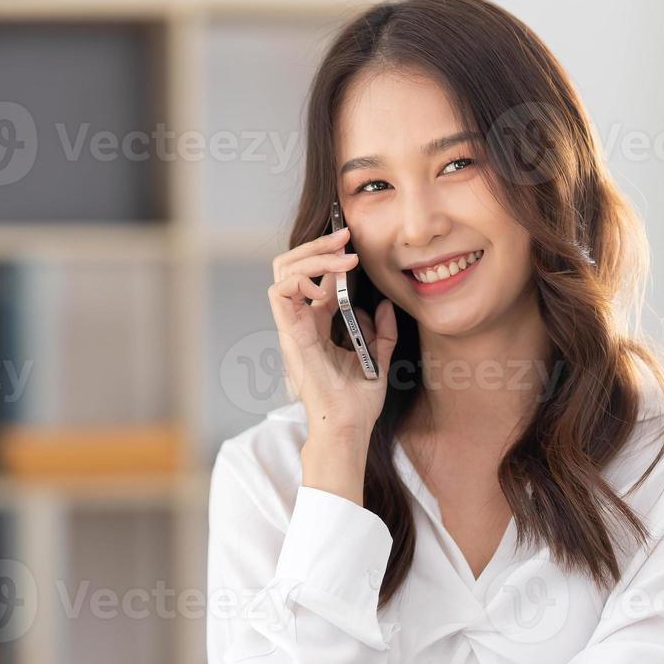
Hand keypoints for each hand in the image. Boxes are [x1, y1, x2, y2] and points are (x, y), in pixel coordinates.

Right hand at [268, 226, 398, 440]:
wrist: (347, 425)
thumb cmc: (358, 402)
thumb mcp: (379, 358)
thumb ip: (382, 331)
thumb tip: (383, 304)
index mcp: (317, 325)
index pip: (313, 278)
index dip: (329, 256)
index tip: (354, 245)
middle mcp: (301, 321)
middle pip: (292, 267)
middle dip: (316, 246)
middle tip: (344, 237)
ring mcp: (292, 327)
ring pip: (282, 272)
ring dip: (310, 256)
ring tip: (340, 255)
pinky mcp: (288, 334)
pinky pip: (279, 292)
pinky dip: (299, 278)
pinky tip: (325, 283)